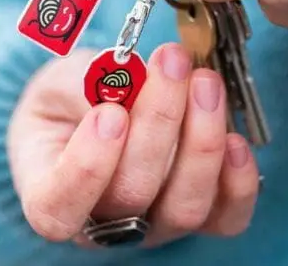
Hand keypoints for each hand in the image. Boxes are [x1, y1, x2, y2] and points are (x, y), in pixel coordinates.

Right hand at [8, 44, 259, 247]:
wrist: (96, 110)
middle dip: (158, 121)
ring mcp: (155, 226)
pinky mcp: (201, 217)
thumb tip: (125, 81)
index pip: (59, 208)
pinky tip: (235, 137)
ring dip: (200, 139)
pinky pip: (226, 217)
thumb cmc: (68, 102)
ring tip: (204, 82)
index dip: (86, 167)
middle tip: (172, 62)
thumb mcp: (59, 82)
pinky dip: (237, 181)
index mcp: (50, 197)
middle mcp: (103, 224)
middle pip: (131, 195)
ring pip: (183, 206)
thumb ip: (83, 86)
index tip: (108, 113)